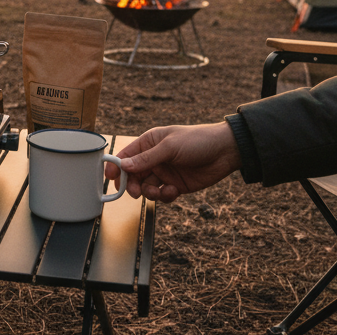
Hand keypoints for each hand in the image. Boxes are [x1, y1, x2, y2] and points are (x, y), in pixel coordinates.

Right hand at [104, 123, 241, 202]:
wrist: (226, 151)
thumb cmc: (198, 140)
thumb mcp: (170, 147)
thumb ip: (146, 158)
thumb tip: (124, 166)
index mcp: (149, 143)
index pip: (125, 155)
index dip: (115, 166)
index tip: (110, 177)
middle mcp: (154, 158)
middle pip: (133, 175)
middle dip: (133, 185)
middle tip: (135, 192)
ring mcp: (165, 172)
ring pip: (146, 187)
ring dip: (150, 193)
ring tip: (160, 192)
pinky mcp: (176, 185)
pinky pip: (162, 195)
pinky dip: (165, 196)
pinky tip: (174, 191)